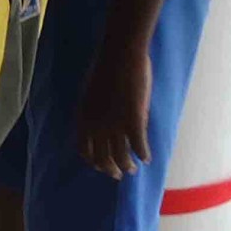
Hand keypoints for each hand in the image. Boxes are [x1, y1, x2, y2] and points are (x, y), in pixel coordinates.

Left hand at [76, 42, 152, 177]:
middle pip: (102, 158)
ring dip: (128, 166)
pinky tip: (147, 158)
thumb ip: (93, 112)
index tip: (100, 166)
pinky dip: (144, 155)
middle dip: (111, 170)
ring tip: (133, 169)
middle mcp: (96, 126)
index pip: (84, 149)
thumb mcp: (90, 94)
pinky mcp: (134, 121)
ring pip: (121, 157)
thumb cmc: (105, 69)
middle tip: (118, 174)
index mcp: (83, 118)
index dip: (93, 161)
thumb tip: (98, 123)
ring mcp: (115, 125)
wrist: (120, 55)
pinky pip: (139, 146)